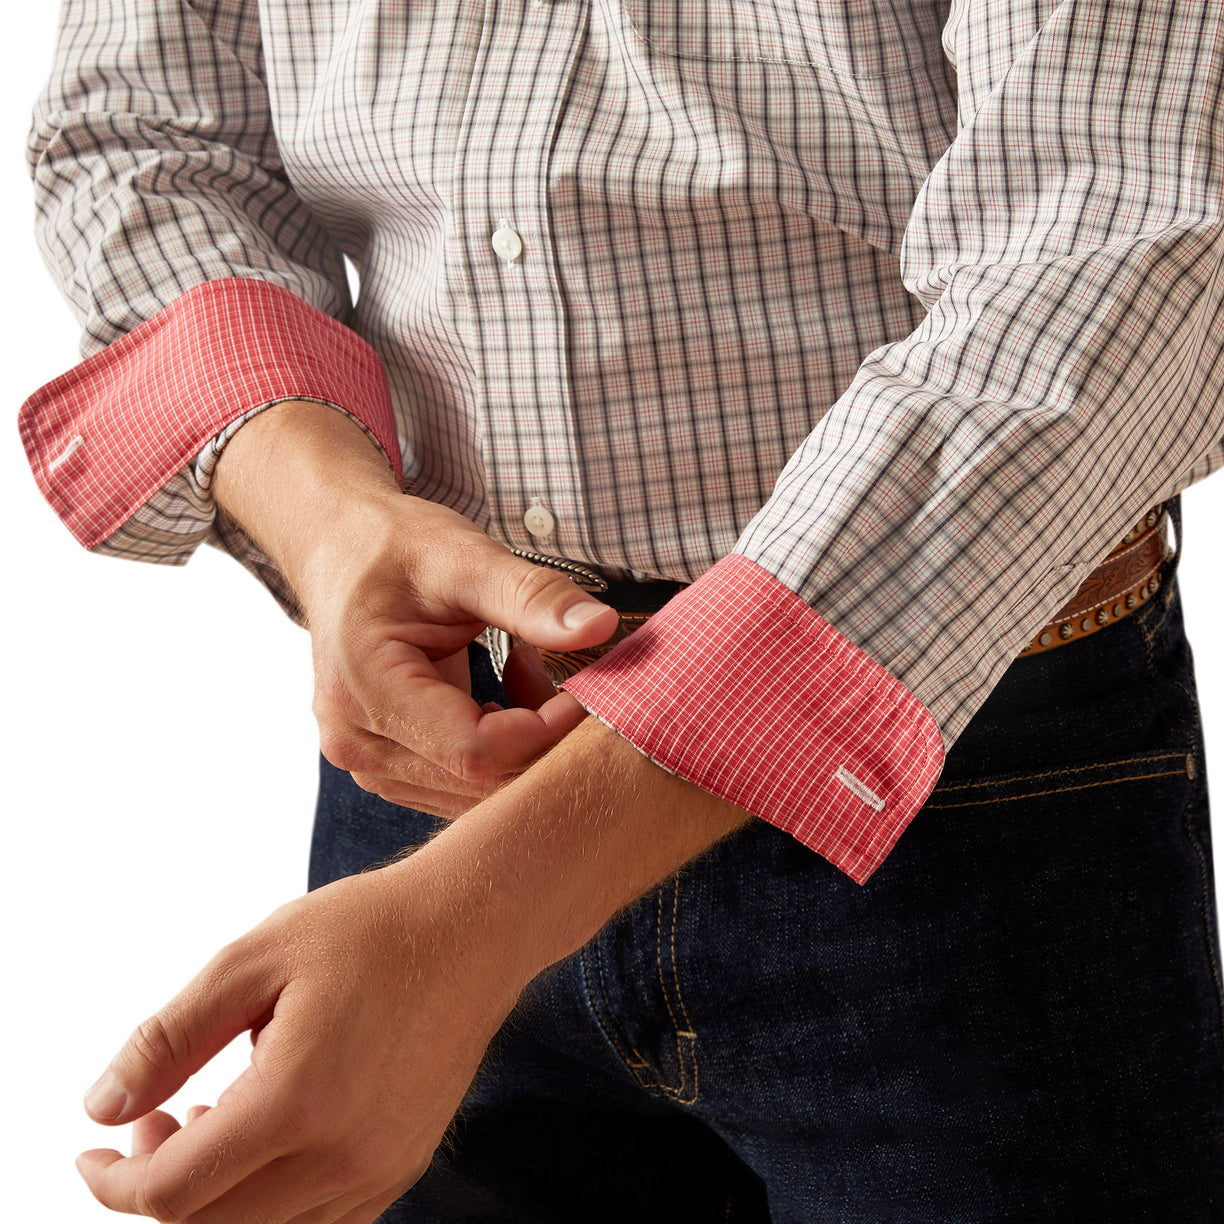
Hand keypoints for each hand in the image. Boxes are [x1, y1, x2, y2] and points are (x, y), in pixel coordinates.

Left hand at [76, 719, 750, 1222]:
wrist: (476, 926)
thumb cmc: (367, 929)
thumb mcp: (253, 958)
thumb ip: (168, 1038)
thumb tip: (101, 1107)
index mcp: (296, 1101)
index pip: (171, 1194)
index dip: (112, 1182)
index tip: (91, 1150)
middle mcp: (342, 1155)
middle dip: (157, 1186)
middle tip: (152, 1119)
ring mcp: (380, 1168)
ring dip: (214, 1195)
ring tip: (211, 1113)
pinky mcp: (403, 1163)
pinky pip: (316, 1218)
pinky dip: (269, 1196)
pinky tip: (269, 1128)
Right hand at [212, 401, 619, 814]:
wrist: (340, 550)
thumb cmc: (396, 548)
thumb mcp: (467, 557)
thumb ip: (532, 596)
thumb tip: (600, 626)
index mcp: (366, 687)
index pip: (474, 750)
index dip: (544, 731)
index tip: (586, 690)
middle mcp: (356, 741)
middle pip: (477, 781)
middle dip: (542, 741)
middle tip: (576, 681)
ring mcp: (366, 762)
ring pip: (475, 791)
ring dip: (524, 744)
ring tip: (527, 668)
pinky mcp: (385, 766)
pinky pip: (461, 783)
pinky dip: (502, 747)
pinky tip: (505, 691)